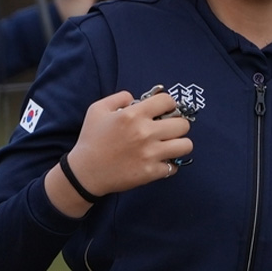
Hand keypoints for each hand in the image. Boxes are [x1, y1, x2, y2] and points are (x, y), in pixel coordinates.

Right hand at [45, 91, 192, 215]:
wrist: (85, 172)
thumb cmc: (91, 139)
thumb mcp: (98, 109)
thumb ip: (119, 97)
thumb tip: (136, 98)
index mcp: (134, 115)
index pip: (168, 101)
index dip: (168, 104)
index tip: (164, 110)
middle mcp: (146, 133)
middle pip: (183, 124)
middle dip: (177, 124)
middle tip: (168, 129)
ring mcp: (150, 154)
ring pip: (185, 145)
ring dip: (179, 143)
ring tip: (170, 144)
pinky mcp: (151, 172)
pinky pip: (174, 166)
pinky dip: (169, 164)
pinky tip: (160, 161)